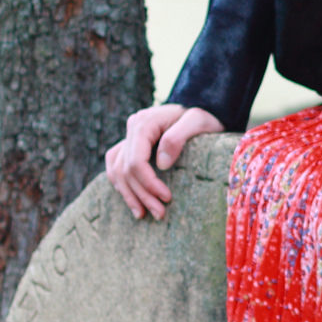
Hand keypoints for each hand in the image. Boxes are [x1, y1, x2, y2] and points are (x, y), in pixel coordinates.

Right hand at [105, 104, 223, 220]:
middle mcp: (132, 128)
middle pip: (126, 169)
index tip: (167, 197)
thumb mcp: (197, 122)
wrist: (204, 106)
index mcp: (144, 123)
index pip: (135, 161)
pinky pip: (117, 167)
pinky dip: (122, 185)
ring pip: (116, 171)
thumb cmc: (204, 114)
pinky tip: (133, 201)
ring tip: (144, 215)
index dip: (148, 183)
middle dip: (142, 195)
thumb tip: (161, 164)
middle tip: (160, 214)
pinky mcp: (132, 145)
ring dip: (129, 195)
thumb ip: (178, 138)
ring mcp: (130, 137)